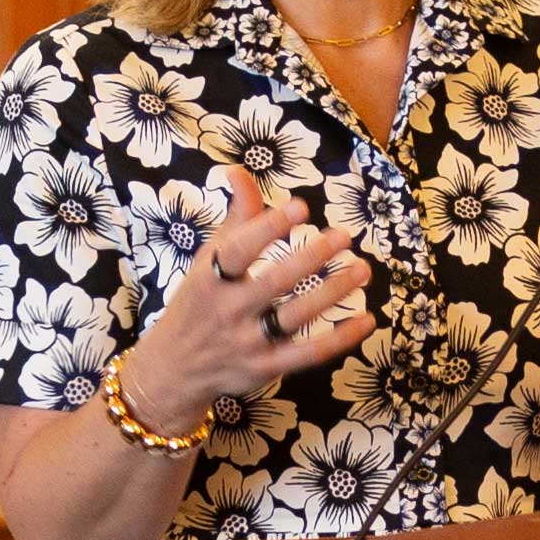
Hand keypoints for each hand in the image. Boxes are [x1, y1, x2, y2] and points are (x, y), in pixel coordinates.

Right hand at [129, 174, 375, 428]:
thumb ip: (235, 219)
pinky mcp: (265, 368)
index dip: (267, 227)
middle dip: (310, 257)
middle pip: (274, 282)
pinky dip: (339, 339)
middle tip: (343, 236)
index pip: (238, 250)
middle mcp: (228, 310)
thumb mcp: (207, 260)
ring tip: (361, 269)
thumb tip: (238, 171)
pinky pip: (308, 354)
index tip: (299, 206)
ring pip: (295, 317)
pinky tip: (366, 320)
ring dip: (332, 292)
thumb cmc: (199, 303)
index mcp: (210, 278)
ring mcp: (247, 342)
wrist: (174, 368)